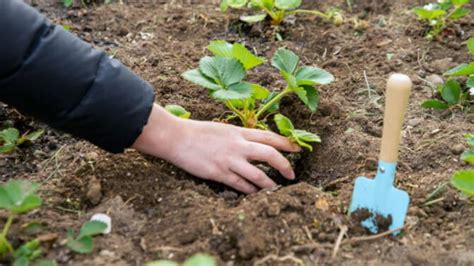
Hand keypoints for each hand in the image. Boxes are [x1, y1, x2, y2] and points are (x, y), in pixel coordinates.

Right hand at [132, 104, 300, 192]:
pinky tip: (255, 194)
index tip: (298, 148)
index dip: (287, 143)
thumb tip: (252, 144)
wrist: (176, 138)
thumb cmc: (198, 132)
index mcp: (239, 132)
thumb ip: (239, 136)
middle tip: (291, 174)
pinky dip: (250, 191)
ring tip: (275, 189)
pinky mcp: (219, 173)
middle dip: (285, 165)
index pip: (269, 137)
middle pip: (270, 155)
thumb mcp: (223, 129)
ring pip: (258, 175)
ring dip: (269, 184)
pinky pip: (240, 185)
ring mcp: (229, 160)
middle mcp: (238, 145)